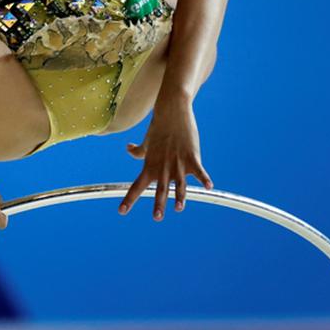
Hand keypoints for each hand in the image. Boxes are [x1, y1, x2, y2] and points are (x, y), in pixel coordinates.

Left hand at [120, 92, 213, 219]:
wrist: (172, 112)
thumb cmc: (158, 128)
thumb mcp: (147, 141)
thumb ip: (138, 151)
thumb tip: (128, 149)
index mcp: (150, 166)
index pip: (137, 186)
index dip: (129, 199)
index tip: (121, 212)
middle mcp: (163, 167)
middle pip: (160, 189)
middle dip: (159, 203)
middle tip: (157, 217)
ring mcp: (178, 163)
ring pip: (179, 183)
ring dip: (180, 196)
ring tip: (179, 208)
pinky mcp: (192, 157)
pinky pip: (199, 171)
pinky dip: (204, 178)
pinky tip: (208, 187)